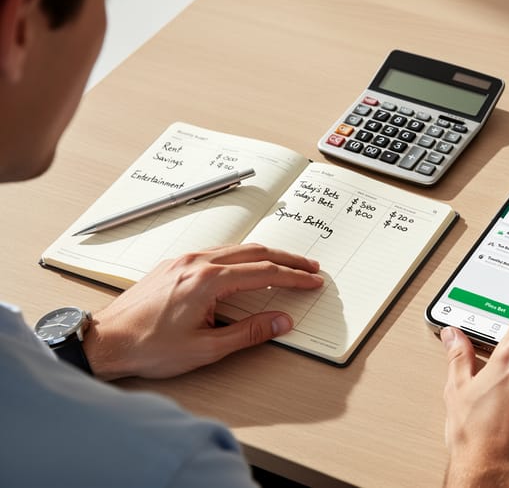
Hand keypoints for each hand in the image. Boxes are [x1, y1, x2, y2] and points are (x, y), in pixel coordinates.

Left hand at [83, 243, 323, 379]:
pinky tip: (248, 265)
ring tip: (286, 265)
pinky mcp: (175, 264)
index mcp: (208, 281)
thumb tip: (281, 321)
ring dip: (266, 255)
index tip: (312, 281)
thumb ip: (249, 333)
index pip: (264, 273)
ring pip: (236, 248)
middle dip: (287, 259)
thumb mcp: (206, 348)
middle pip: (255, 252)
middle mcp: (197, 263)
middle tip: (310, 267)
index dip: (294, 277)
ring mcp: (184, 260)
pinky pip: (218, 251)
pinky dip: (242, 256)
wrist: (107, 340)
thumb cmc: (148, 346)